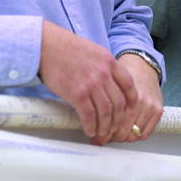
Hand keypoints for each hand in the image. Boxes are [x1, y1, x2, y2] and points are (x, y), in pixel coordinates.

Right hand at [38, 21, 136, 143]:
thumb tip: (110, 83)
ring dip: (105, 126)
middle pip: (119, 101)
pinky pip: (89, 115)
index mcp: (109, 61)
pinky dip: (91, 126)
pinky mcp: (77, 93)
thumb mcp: (95, 51)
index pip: (128, 83)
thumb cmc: (69, 49)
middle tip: (114, 128)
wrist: (49, 47)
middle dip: (119, 119)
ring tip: (102, 133)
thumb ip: (105, 66)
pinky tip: (90, 131)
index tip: (131, 109)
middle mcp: (104, 73)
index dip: (132, 99)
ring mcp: (91, 83)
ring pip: (106, 111)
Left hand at [106, 53, 163, 143]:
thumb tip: (91, 125)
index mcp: (125, 96)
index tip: (97, 138)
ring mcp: (150, 107)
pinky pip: (145, 134)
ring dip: (124, 137)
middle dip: (111, 138)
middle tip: (105, 137)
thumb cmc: (124, 76)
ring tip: (116, 134)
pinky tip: (130, 132)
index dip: (103, 135)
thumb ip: (104, 104)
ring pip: (133, 136)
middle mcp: (139, 102)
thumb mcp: (111, 87)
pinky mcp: (158, 110)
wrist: (142, 65)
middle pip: (122, 133)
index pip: (112, 126)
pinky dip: (137, 136)